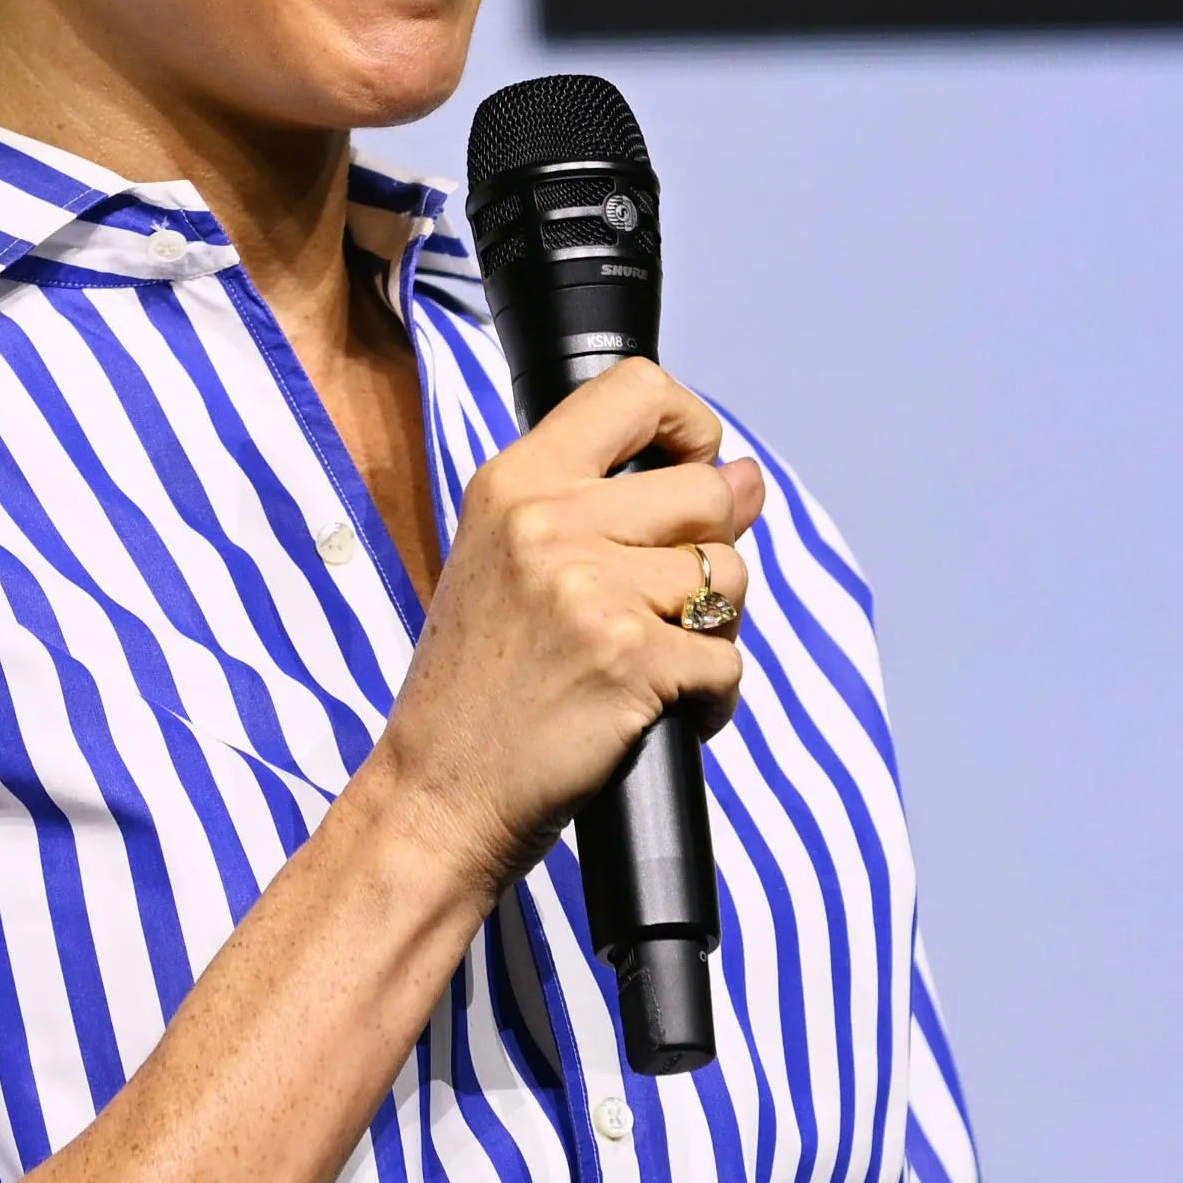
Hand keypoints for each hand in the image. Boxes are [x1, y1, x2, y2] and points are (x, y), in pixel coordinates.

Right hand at [354, 359, 764, 903]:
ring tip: (647, 665)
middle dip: (710, 554)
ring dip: (711, 631)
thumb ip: (619, 508)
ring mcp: (591, 589)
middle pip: (708, 491)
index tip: (691, 468)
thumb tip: (747, 477)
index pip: (636, 388)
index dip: (691, 425)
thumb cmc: (476, 687)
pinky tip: (656, 712)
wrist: (436, 794)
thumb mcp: (512, 563)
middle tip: (659, 607)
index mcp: (515, 482)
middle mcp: (549, 521)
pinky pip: (728, 662)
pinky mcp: (631, 660)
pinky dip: (709, 699)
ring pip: (729, 577)